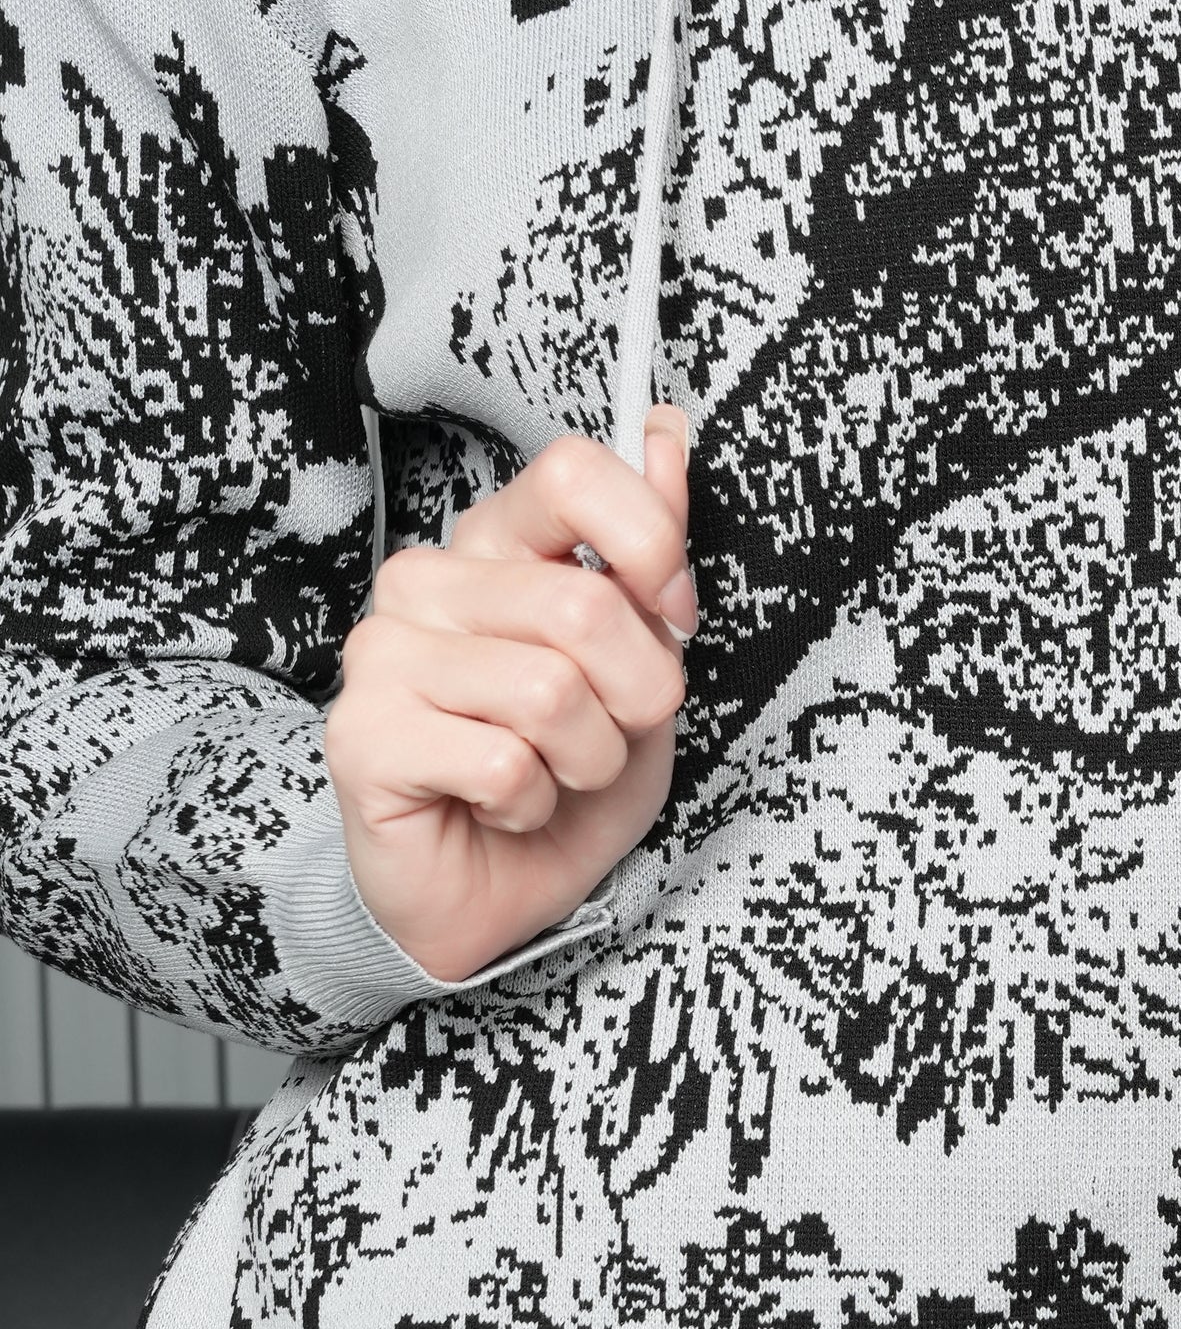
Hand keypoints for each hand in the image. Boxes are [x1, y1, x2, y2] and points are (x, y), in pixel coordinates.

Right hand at [323, 409, 693, 984]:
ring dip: (587, 761)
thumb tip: (666, 429)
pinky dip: (533, 803)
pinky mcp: (361, 733)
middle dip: (636, 698)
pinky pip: (504, 760)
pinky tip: (498, 806)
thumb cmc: (567, 779)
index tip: (671, 615)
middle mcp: (429, 580)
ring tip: (550, 777)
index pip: (573, 472)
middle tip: (604, 738)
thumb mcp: (642, 668)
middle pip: (585, 607)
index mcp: (497, 545)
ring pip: (551, 692)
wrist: (495, 900)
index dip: (650, 546)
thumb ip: (649, 554)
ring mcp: (383, 652)